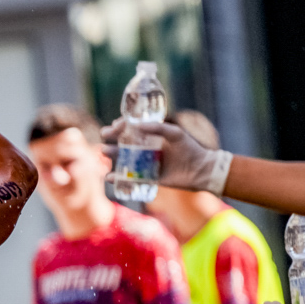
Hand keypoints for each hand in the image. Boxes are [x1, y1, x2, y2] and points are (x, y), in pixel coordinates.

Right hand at [98, 118, 230, 192]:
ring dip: (112, 155)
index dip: (122, 125)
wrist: (200, 171)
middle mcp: (147, 148)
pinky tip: (109, 176)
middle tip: (104, 135)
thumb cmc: (190, 149)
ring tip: (104, 152)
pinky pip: (129, 178)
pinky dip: (118, 178)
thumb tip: (137, 126)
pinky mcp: (147, 178)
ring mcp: (145, 163)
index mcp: (153, 136)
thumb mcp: (176, 134)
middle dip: (112, 138)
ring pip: (124, 158)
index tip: (115, 125)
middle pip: (124, 142)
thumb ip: (158, 128)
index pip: (133, 128)